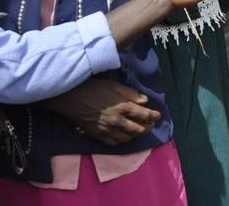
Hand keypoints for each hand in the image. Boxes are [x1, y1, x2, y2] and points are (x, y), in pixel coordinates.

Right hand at [44, 79, 159, 145]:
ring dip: (136, 135)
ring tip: (139, 130)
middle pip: (138, 130)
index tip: (157, 115)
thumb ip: (131, 94)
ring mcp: (107, 130)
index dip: (153, 116)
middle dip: (148, 127)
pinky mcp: (98, 136)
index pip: (144, 115)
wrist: (71, 99)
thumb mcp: (115, 86)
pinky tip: (124, 136)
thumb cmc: (93, 89)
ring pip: (127, 138)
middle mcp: (117, 121)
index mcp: (123, 107)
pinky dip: (122, 140)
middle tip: (151, 124)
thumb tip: (145, 101)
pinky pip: (114, 143)